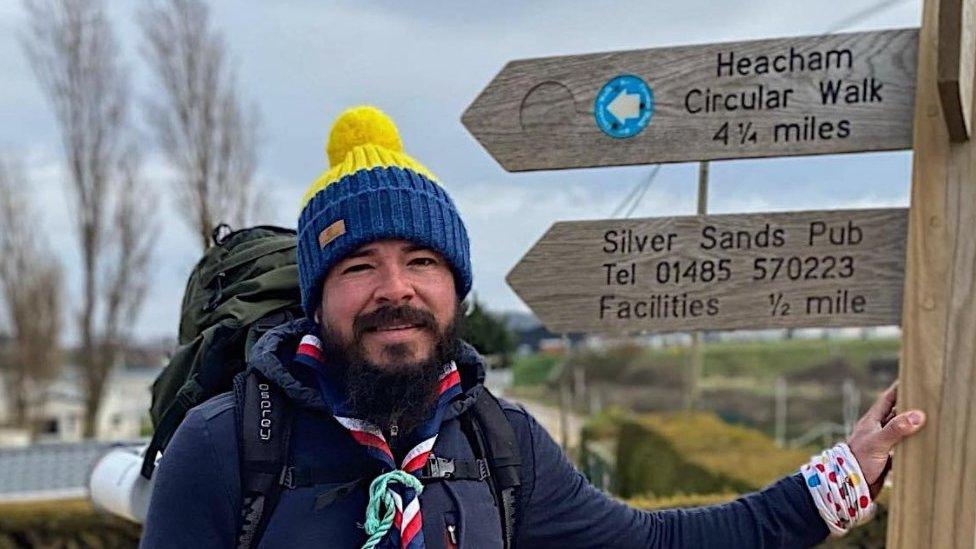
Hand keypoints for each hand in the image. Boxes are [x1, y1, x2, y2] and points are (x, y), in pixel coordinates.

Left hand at [847, 382, 925, 497]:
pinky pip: (902, 446)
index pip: (887, 400)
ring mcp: (882, 444)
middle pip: (895, 413)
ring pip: (900, 430)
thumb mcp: (878, 442)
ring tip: (929, 419)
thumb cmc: (858, 460)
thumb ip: (896, 428)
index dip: (898, 389)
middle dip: (909, 406)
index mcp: (872, 421)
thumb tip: (917, 415)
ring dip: (912, 425)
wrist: (849, 486)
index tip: (911, 380)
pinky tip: (922, 443)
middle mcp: (877, 430)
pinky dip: (911, 443)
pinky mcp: (886, 458)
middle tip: (927, 399)